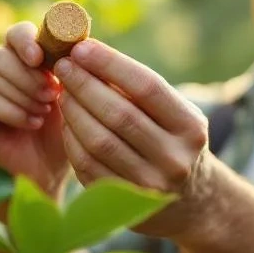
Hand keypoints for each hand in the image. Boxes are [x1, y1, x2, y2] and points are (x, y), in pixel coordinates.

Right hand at [0, 22, 69, 197]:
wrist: (50, 174)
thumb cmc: (64, 133)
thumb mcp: (74, 98)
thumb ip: (72, 69)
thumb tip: (77, 43)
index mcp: (24, 61)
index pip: (15, 34)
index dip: (25, 41)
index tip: (40, 58)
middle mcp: (0, 74)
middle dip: (27, 74)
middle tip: (51, 95)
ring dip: (23, 94)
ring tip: (44, 112)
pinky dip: (14, 111)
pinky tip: (32, 123)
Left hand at [53, 39, 214, 238]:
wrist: (191, 200)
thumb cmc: (172, 140)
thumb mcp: (173, 114)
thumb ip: (138, 89)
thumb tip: (88, 52)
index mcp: (190, 127)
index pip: (147, 87)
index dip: (110, 64)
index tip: (82, 48)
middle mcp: (174, 158)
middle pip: (119, 114)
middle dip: (84, 85)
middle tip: (63, 65)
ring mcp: (149, 185)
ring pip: (98, 141)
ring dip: (73, 111)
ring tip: (62, 91)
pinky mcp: (124, 204)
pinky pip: (86, 165)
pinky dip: (71, 139)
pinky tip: (65, 121)